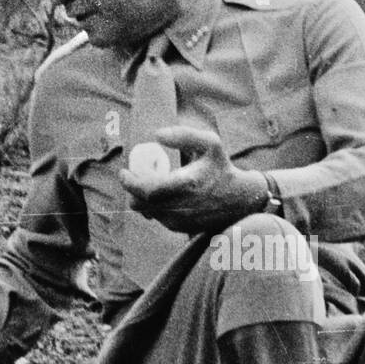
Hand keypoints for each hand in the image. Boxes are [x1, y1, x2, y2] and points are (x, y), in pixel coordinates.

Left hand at [118, 126, 267, 233]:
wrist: (240, 199)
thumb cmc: (222, 168)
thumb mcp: (210, 143)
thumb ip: (184, 135)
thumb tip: (157, 135)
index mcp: (185, 185)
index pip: (146, 190)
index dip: (129, 182)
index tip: (124, 171)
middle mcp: (180, 207)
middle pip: (140, 204)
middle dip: (132, 190)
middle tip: (135, 177)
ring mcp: (180, 221)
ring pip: (147, 212)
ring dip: (144, 199)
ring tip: (154, 184)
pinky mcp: (180, 228)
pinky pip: (157, 218)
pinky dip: (155, 207)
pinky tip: (165, 196)